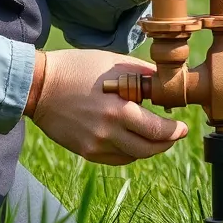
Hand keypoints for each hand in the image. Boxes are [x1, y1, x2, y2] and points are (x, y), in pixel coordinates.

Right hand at [30, 49, 187, 165]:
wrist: (39, 86)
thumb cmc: (76, 68)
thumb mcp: (111, 63)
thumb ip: (140, 73)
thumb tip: (163, 83)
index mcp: (118, 110)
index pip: (157, 131)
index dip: (174, 132)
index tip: (183, 127)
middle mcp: (108, 132)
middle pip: (148, 149)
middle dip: (167, 143)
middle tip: (175, 134)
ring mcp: (95, 144)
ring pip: (133, 157)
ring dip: (149, 149)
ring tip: (156, 137)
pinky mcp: (85, 150)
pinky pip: (115, 159)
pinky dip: (129, 153)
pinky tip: (133, 140)